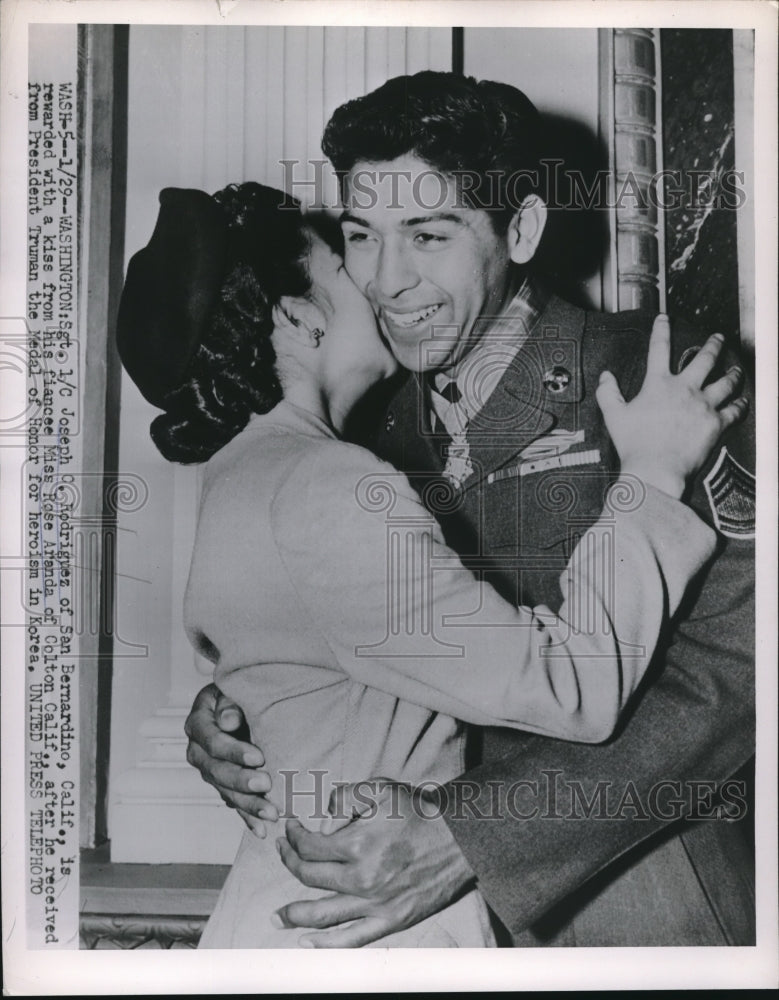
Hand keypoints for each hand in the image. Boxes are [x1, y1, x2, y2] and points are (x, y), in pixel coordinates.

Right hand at [184, 683, 277, 835]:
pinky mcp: (222, 784)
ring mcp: (209, 770)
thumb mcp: (233, 689)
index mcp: (198, 723)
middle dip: (242, 781)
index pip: (213, 741)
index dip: (234, 751)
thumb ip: (230, 703)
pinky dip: (247, 818)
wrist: (240, 704)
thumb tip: (228, 721)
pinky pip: (233, 803)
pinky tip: (261, 830)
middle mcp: (198, 751)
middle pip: (217, 771)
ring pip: (225, 791)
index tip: (259, 757)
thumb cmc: (239, 693)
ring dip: (248, 805)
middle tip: (266, 784)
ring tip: (271, 813)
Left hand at [273, 778, 475, 946]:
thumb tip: (321, 816)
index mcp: (357, 843)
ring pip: (322, 914)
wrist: (458, 839)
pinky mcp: (390, 921)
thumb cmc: (419, 812)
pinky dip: (326, 944)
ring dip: (294, 914)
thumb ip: (345, 797)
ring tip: (277, 915)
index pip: (309, 846)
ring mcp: (375, 903)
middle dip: (288, 863)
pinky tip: (307, 942)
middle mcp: (361, 877)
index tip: (290, 829)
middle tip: (282, 853)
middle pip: (309, 877)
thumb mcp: (381, 789)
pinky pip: (351, 940)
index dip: (293, 836)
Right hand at [596, 314, 747, 497]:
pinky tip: (743, 401)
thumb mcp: (614, 416)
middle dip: (713, 345)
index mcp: (658, 385)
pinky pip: (734, 410)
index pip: (659, 349)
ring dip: (732, 373)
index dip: (661, 330)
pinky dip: (740, 404)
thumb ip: (608, 393)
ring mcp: (703, 406)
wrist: (656, 470)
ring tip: (735, 368)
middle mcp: (685, 390)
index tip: (664, 318)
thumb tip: (606, 377)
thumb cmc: (634, 445)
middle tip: (717, 338)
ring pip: (725, 382)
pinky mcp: (716, 424)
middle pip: (704, 359)